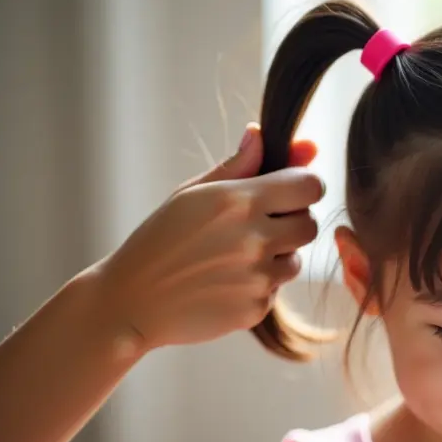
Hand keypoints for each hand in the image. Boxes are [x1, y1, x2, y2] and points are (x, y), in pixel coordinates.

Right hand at [88, 123, 324, 350]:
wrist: (131, 302)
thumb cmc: (160, 240)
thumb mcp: (191, 194)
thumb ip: (238, 165)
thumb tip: (263, 133)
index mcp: (237, 201)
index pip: (309, 185)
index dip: (305, 186)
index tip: (291, 192)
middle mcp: (253, 238)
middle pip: (310, 224)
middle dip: (292, 223)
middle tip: (259, 226)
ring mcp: (257, 277)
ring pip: (296, 260)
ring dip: (276, 257)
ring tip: (233, 257)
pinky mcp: (256, 309)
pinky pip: (276, 290)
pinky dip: (258, 286)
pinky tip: (224, 283)